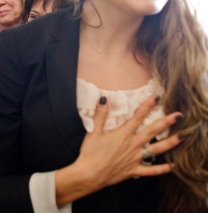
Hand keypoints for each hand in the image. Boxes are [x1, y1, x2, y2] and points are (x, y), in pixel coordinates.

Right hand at [55, 95, 183, 206]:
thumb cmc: (90, 153)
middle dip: (166, 122)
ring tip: (182, 137)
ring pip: (156, 150)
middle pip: (152, 131)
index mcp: (123, 134)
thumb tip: (104, 99)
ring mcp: (135, 158)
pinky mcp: (133, 170)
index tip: (157, 98)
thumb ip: (100, 115)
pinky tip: (171, 167)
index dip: (147, 106)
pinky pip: (150, 170)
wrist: (89, 174)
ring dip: (170, 143)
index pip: (138, 117)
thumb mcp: (93, 131)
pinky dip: (161, 169)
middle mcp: (132, 145)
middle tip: (179, 116)